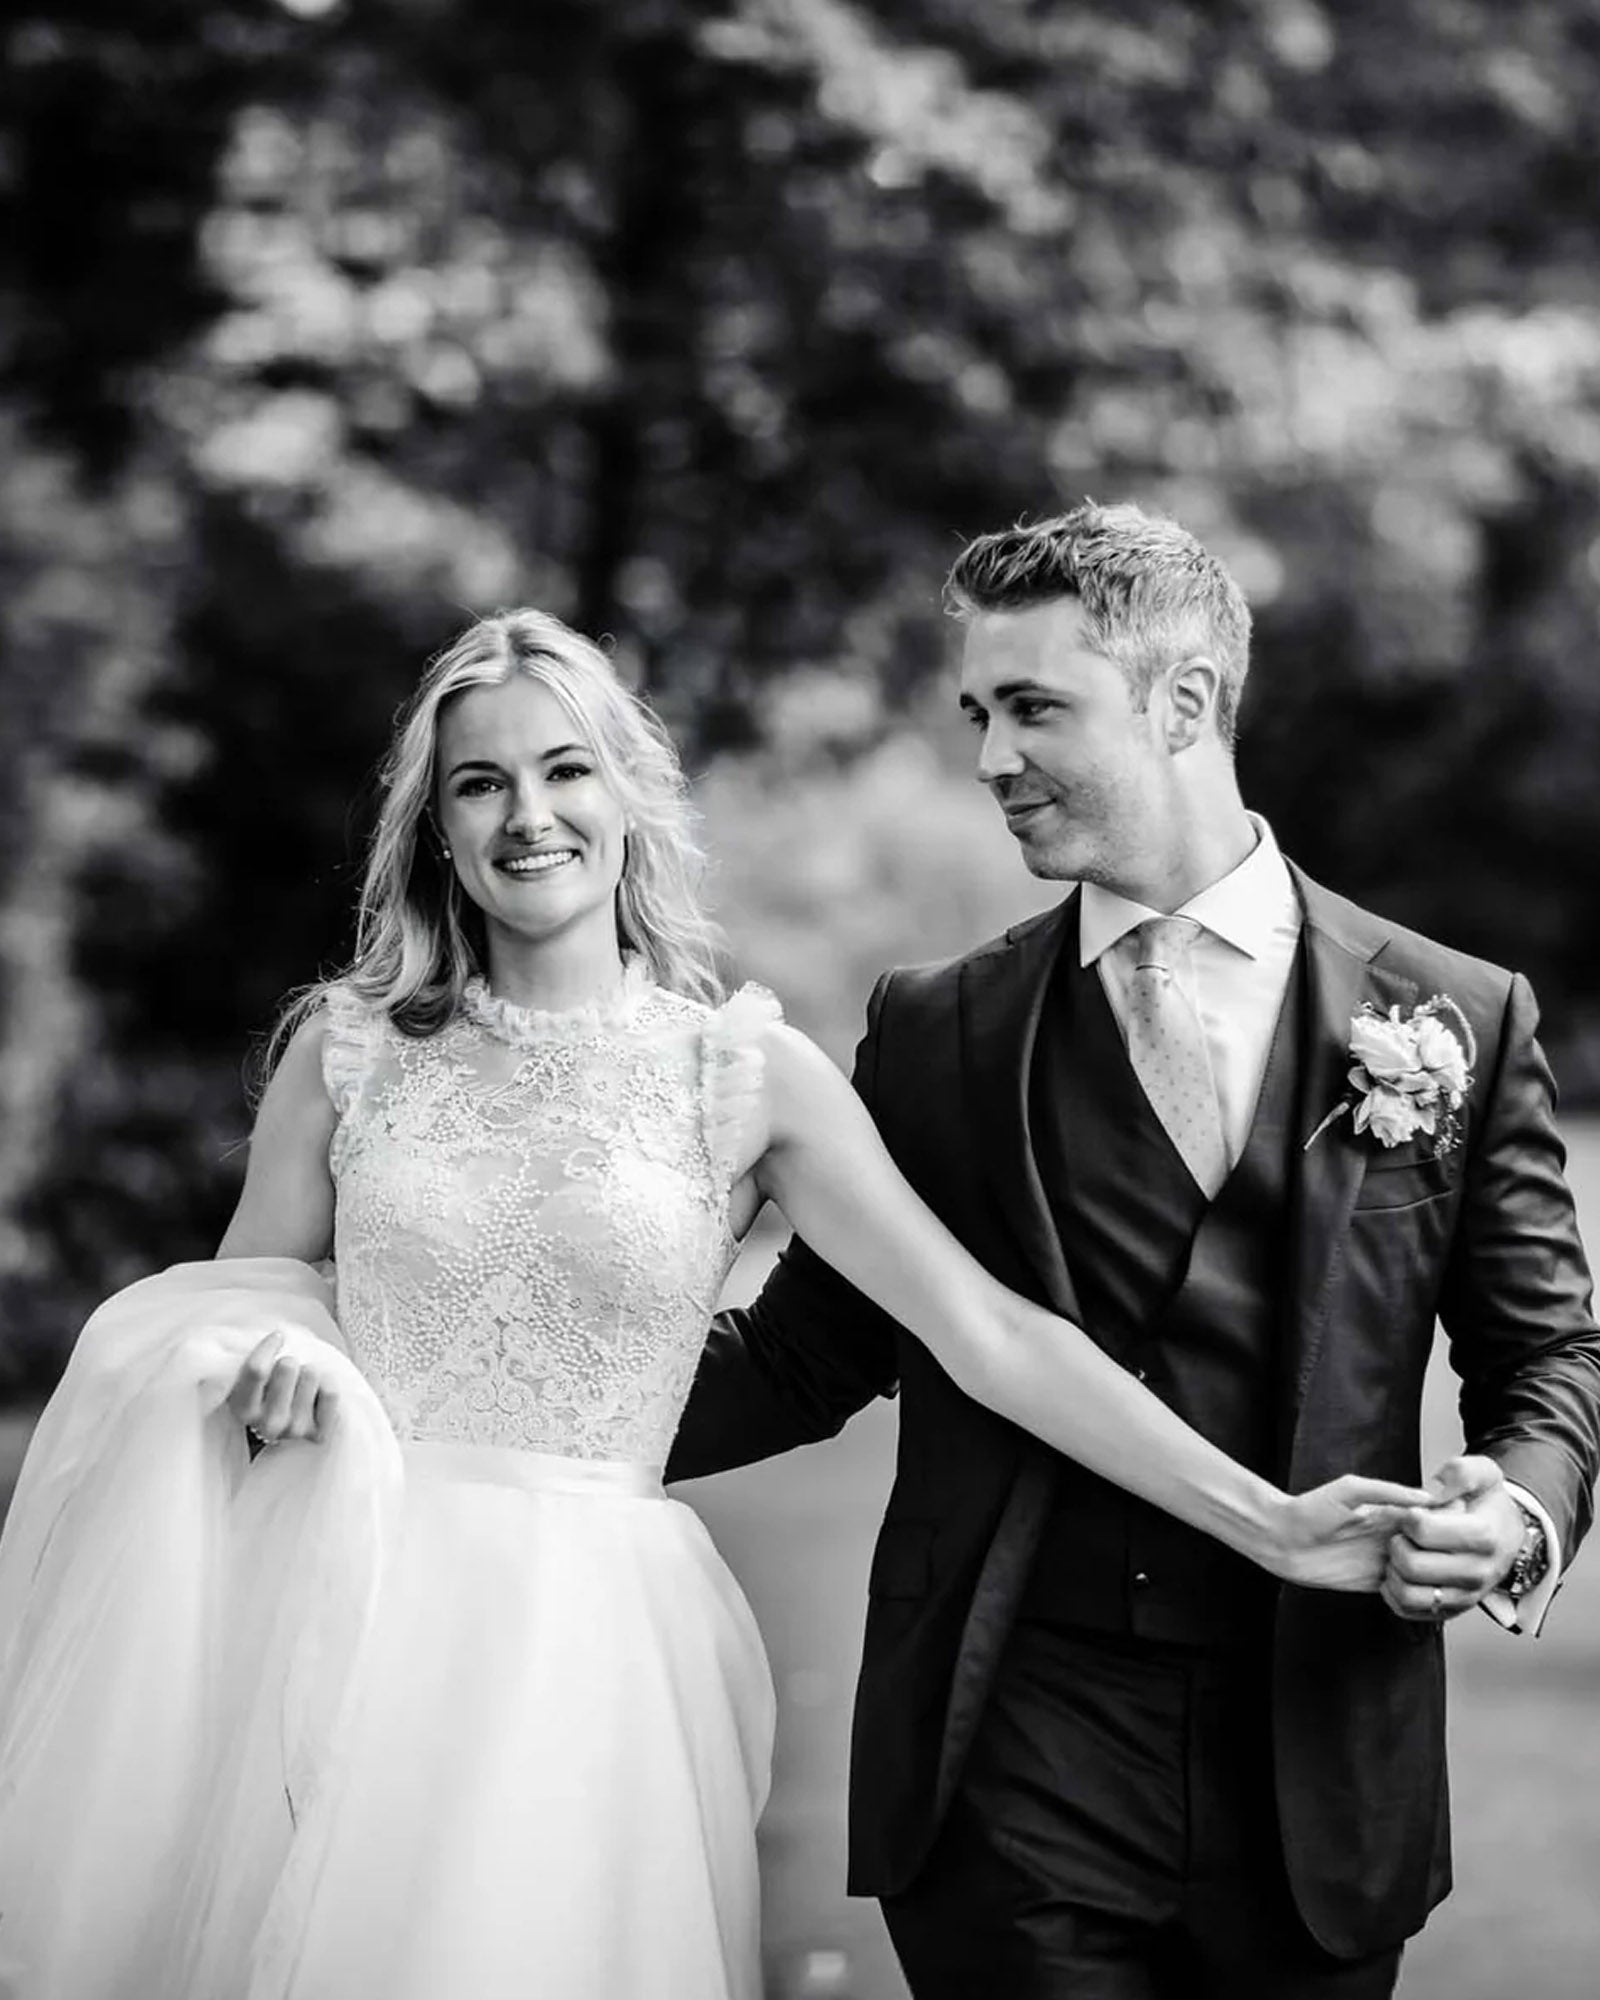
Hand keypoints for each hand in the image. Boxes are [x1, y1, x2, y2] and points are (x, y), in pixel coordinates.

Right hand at [225, 1330, 339, 1444]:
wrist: (288, 1422)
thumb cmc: (268, 1390)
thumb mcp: (250, 1374)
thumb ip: (253, 1357)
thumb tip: (273, 1336)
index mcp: (242, 1408)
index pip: (257, 1369)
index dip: (269, 1345)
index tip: (277, 1337)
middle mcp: (266, 1424)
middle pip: (287, 1366)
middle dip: (290, 1360)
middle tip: (289, 1367)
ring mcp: (293, 1430)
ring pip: (310, 1374)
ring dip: (309, 1370)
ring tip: (303, 1380)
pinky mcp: (318, 1433)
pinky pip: (330, 1391)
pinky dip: (327, 1381)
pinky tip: (317, 1389)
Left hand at [1270, 1475, 1441, 1591]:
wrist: (1281, 1540)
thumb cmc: (1309, 1509)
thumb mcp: (1349, 1490)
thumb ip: (1385, 1491)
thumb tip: (1425, 1496)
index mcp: (1392, 1512)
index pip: (1435, 1520)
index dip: (1446, 1527)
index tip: (1446, 1532)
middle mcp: (1395, 1537)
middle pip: (1437, 1550)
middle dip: (1438, 1556)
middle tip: (1422, 1555)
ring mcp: (1389, 1562)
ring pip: (1426, 1575)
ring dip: (1425, 1578)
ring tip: (1405, 1571)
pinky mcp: (1378, 1584)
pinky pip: (1408, 1594)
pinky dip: (1412, 1596)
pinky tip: (1400, 1589)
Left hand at [1381, 1455, 1525, 1622]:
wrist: (1507, 1537)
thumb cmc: (1488, 1504)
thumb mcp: (1484, 1473)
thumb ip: (1461, 1472)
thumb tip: (1436, 1490)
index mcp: (1483, 1536)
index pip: (1422, 1529)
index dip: (1408, 1516)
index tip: (1415, 1512)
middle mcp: (1477, 1572)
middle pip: (1411, 1564)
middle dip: (1397, 1543)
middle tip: (1404, 1534)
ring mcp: (1465, 1596)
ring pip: (1407, 1594)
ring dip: (1393, 1571)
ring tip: (1402, 1554)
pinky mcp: (1452, 1611)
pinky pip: (1408, 1610)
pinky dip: (1395, 1592)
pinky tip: (1401, 1572)